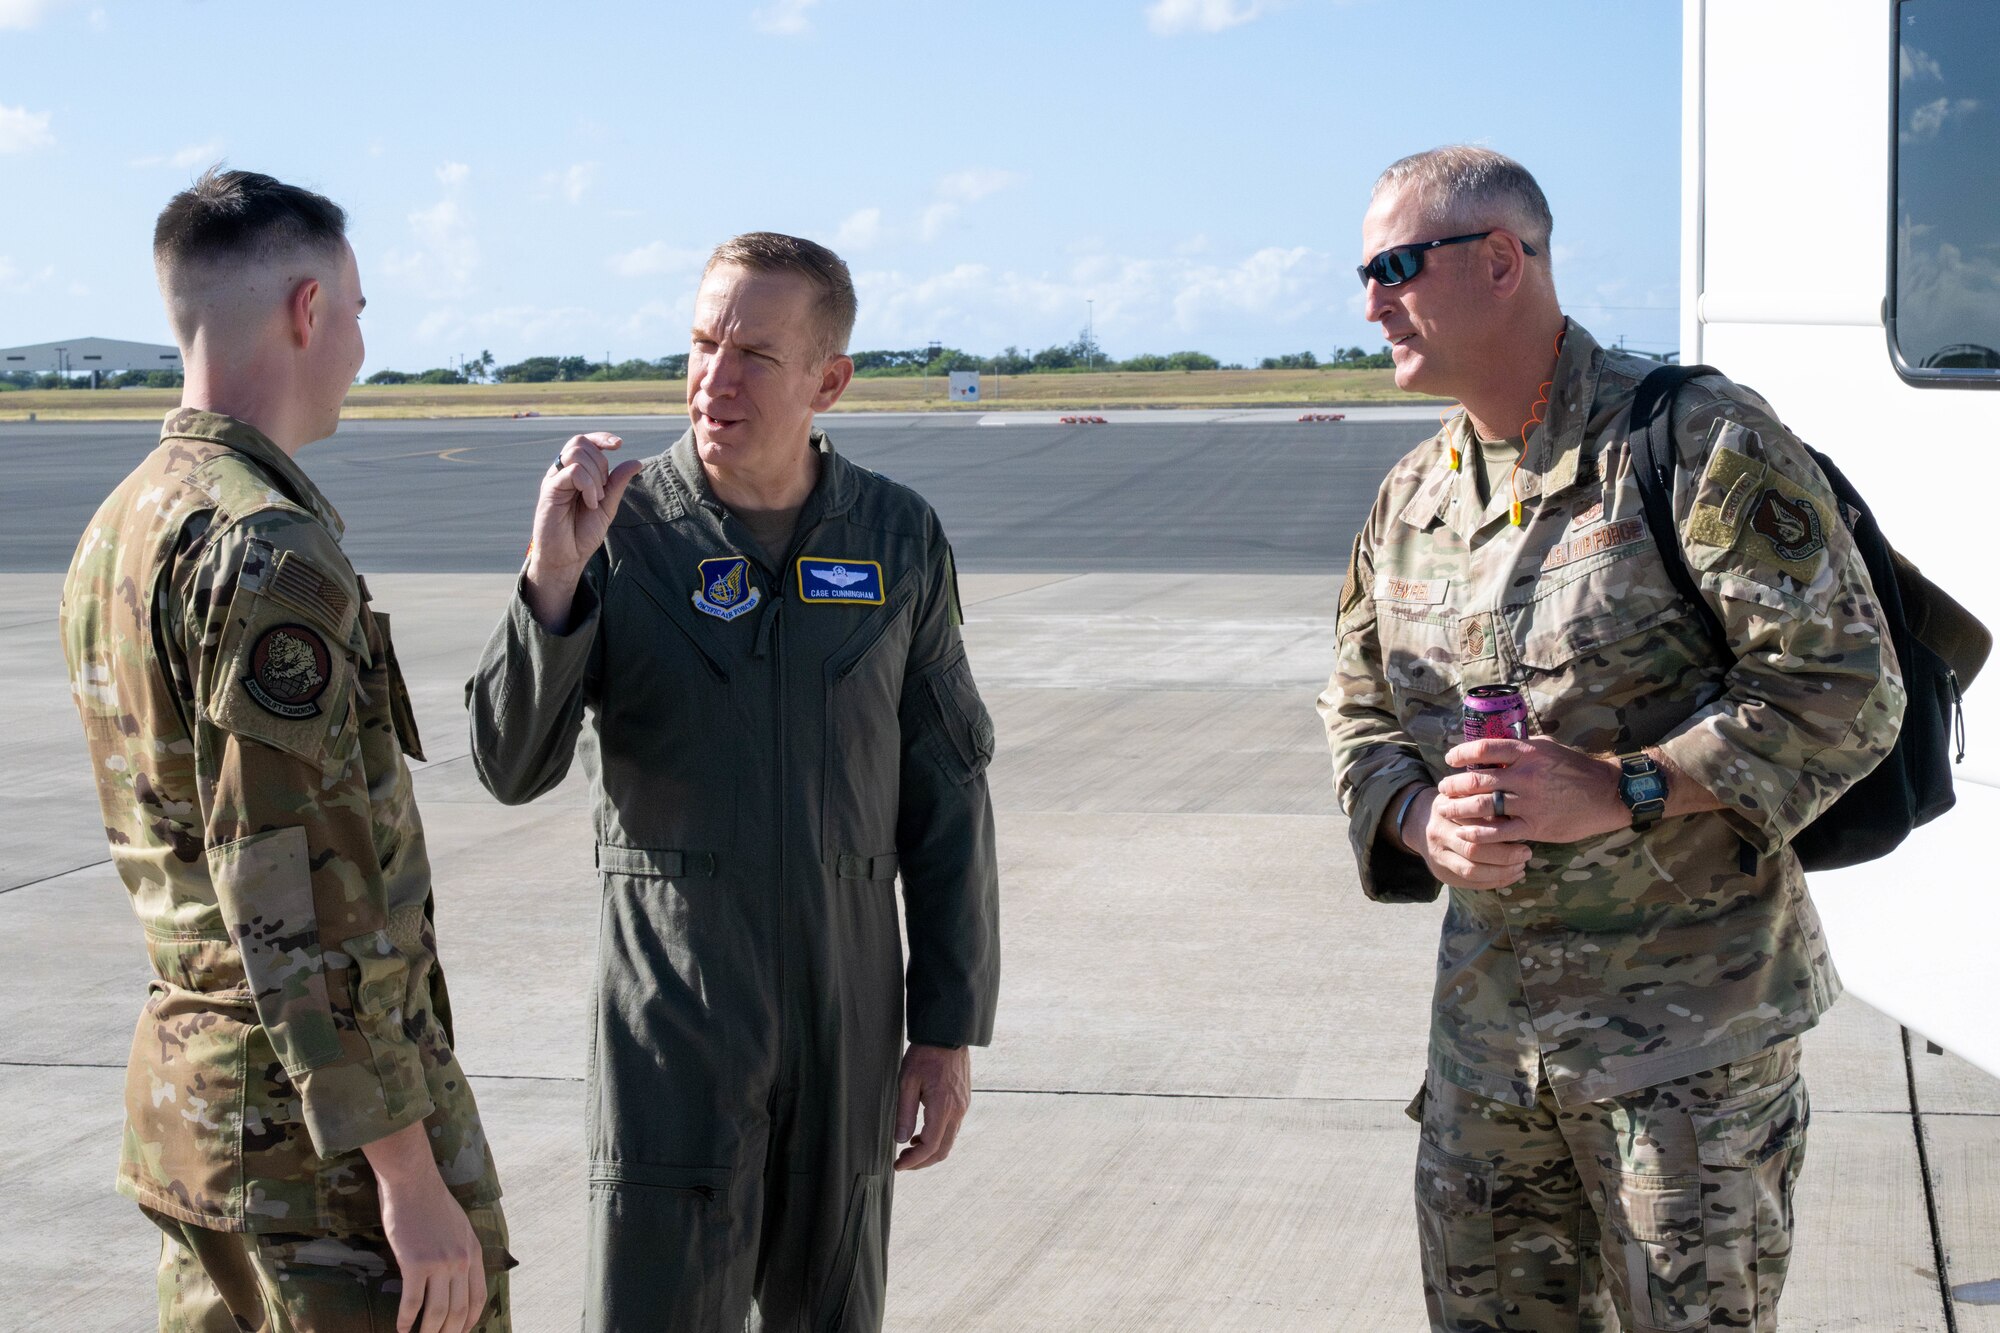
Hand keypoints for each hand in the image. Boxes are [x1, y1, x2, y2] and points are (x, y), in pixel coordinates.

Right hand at [363, 1120, 487, 1332]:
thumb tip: (455, 1275)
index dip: (469, 1321)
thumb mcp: (458, 1226)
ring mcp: (440, 1263)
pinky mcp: (415, 1263)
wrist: (413, 1180)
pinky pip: (413, 1302)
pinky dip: (406, 1320)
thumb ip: (460, 1250)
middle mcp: (461, 1260)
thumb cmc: (430, 1201)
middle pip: (459, 1311)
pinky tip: (401, 1328)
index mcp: (474, 1252)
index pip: (478, 1298)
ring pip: (437, 1313)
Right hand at [524, 432, 643, 630]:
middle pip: (581, 443)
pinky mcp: (549, 490)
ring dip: (595, 475)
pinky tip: (591, 503)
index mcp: (574, 473)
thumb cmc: (582, 533)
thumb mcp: (607, 506)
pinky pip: (572, 471)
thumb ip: (617, 484)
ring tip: (596, 499)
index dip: (601, 437)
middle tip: (603, 492)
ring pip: (576, 453)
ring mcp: (554, 480)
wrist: (567, 558)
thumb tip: (635, 462)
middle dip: (601, 464)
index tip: (618, 444)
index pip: (584, 442)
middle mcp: (562, 473)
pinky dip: (588, 485)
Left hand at [894, 1043, 970, 1171]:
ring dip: (930, 1150)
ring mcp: (963, 1107)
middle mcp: (957, 1111)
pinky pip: (953, 1128)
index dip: (913, 1161)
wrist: (948, 1034)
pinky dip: (938, 1138)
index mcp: (943, 1107)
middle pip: (943, 1150)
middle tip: (902, 1162)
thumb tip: (900, 1140)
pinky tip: (921, 1133)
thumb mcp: (907, 1082)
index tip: (898, 1165)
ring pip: (949, 1141)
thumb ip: (904, 1113)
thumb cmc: (925, 1054)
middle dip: (922, 1162)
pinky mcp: (964, 1101)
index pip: (930, 1146)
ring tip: (909, 1148)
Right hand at [1400, 784, 1532, 890]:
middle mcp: (1438, 835)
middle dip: (1505, 855)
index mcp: (1444, 811)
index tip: (1522, 829)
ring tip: (1521, 867)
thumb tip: (1516, 811)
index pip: (1474, 823)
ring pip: (1472, 871)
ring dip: (1502, 872)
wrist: (1418, 822)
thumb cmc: (1453, 806)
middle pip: (1473, 850)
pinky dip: (1495, 881)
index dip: (1500, 829)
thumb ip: (1484, 799)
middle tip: (1526, 853)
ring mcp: (1438, 858)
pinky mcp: (1442, 874)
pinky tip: (1512, 875)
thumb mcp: (1464, 794)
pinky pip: (1471, 883)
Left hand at [1438, 737, 1627, 846]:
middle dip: (1454, 785)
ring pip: (1484, 806)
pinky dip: (1479, 834)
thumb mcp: (1548, 747)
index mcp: (1528, 753)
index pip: (1485, 749)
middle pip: (1478, 780)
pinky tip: (1466, 833)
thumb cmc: (1576, 768)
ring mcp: (1530, 803)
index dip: (1462, 753)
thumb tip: (1493, 747)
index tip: (1450, 759)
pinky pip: (1500, 832)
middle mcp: (1526, 776)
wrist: (1607, 794)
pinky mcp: (1536, 825)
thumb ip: (1521, 748)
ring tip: (1447, 809)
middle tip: (1443, 788)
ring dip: (1460, 808)